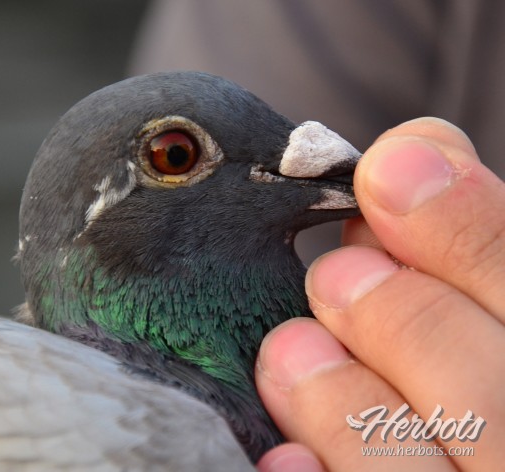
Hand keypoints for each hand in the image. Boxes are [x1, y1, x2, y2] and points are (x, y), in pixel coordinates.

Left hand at [255, 118, 504, 470]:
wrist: (477, 443)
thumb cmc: (477, 364)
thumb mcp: (486, 293)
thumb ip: (468, 242)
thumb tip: (409, 152)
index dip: (465, 227)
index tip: (386, 172)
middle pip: (487, 395)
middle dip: (400, 317)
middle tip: (335, 276)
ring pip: (412, 468)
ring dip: (343, 400)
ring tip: (290, 352)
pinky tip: (285, 457)